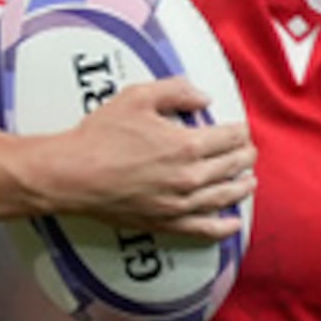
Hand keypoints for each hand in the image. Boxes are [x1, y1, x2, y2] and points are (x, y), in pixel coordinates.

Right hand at [31, 80, 255, 240]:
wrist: (72, 174)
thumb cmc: (99, 137)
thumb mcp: (138, 96)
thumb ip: (176, 91)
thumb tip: (202, 97)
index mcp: (187, 144)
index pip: (230, 137)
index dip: (240, 131)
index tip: (240, 130)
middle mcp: (189, 177)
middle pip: (232, 166)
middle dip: (245, 157)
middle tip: (248, 152)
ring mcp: (178, 204)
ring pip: (224, 197)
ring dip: (241, 188)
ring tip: (248, 181)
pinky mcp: (164, 222)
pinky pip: (203, 229)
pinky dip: (223, 227)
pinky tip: (232, 223)